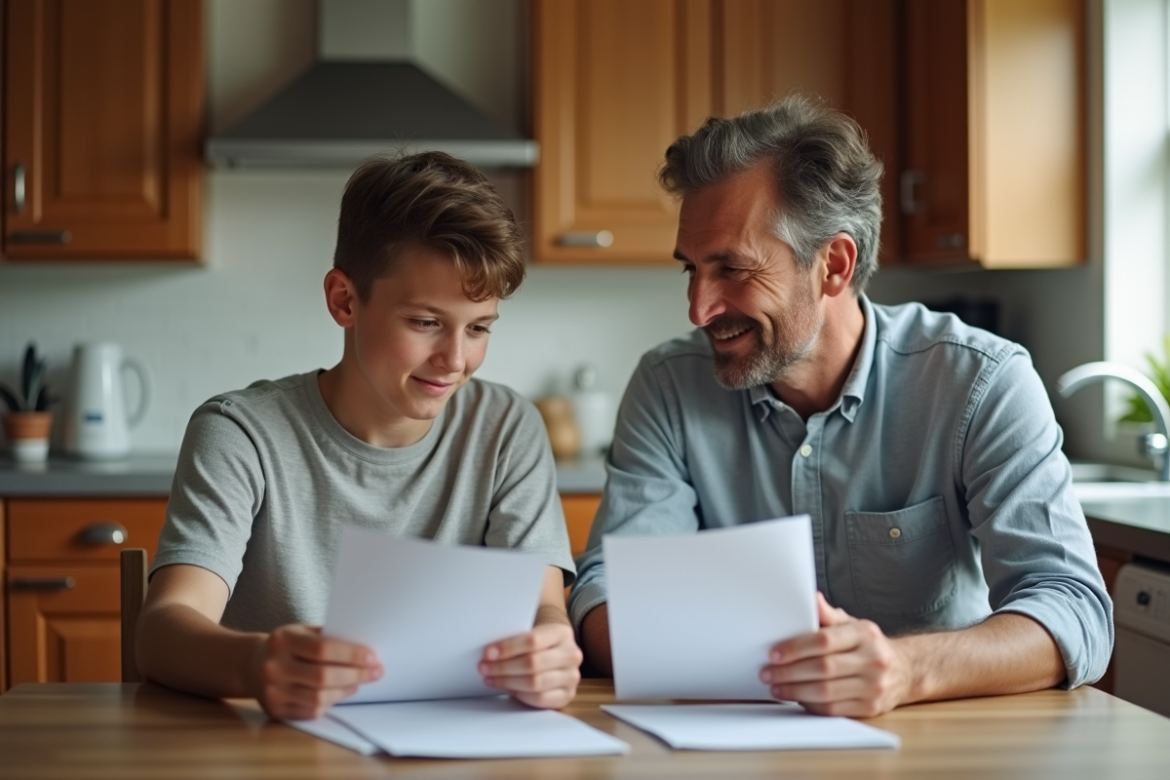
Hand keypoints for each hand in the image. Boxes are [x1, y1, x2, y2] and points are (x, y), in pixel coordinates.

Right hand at [249, 624, 382, 719]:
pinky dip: (330, 703)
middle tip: (375, 672)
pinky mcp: (275, 710)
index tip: (372, 657)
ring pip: (318, 698)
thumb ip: (328, 637)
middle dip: (355, 675)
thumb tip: (365, 649)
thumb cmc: (286, 645)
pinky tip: (341, 693)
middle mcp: (274, 666)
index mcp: (283, 640)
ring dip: (345, 691)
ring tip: (359, 682)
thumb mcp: (302, 631)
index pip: (323, 648)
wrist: (251, 664)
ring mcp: (272, 691)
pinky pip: (310, 711)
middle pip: (322, 677)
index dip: (351, 655)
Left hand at [479, 622, 582, 708]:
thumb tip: (489, 651)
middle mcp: (571, 654)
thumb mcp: (531, 632)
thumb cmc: (538, 644)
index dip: (508, 648)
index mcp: (562, 633)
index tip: (488, 652)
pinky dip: (520, 694)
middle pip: (533, 663)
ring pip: (535, 683)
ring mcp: (571, 676)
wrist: (555, 653)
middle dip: (503, 667)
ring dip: (507, 682)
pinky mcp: (567, 695)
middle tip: (484, 667)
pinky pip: (540, 698)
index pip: (533, 641)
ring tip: (490, 678)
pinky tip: (507, 688)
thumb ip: (515, 638)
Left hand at [760, 592, 911, 716]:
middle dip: (789, 672)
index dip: (796, 648)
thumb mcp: (853, 624)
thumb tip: (810, 598)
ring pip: (826, 692)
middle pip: (823, 668)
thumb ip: (829, 615)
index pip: (825, 641)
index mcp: (865, 634)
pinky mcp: (871, 708)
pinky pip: (834, 710)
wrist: (906, 671)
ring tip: (775, 687)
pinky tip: (796, 699)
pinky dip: (810, 705)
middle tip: (767, 673)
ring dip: (795, 691)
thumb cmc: (869, 645)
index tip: (774, 653)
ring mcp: (874, 686)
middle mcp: (873, 660)